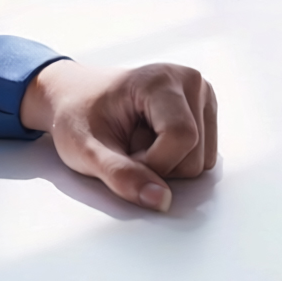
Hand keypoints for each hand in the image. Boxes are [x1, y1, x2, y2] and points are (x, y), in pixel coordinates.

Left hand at [20, 60, 217, 211]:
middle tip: (128, 148)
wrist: (75, 97)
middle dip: (159, 166)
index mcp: (161, 80)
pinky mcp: (206, 110)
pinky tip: (156, 141)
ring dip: (169, 164)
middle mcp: (189, 81)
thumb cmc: (77, 116)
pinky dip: (178, 160)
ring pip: (202, 160)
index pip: (182, 137)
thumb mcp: (85, 150)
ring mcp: (202, 95)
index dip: (153, 163)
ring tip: (140, 143)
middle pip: (194, 155)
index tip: (122, 157)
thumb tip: (162, 201)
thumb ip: (121, 175)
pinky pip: (205, 155)